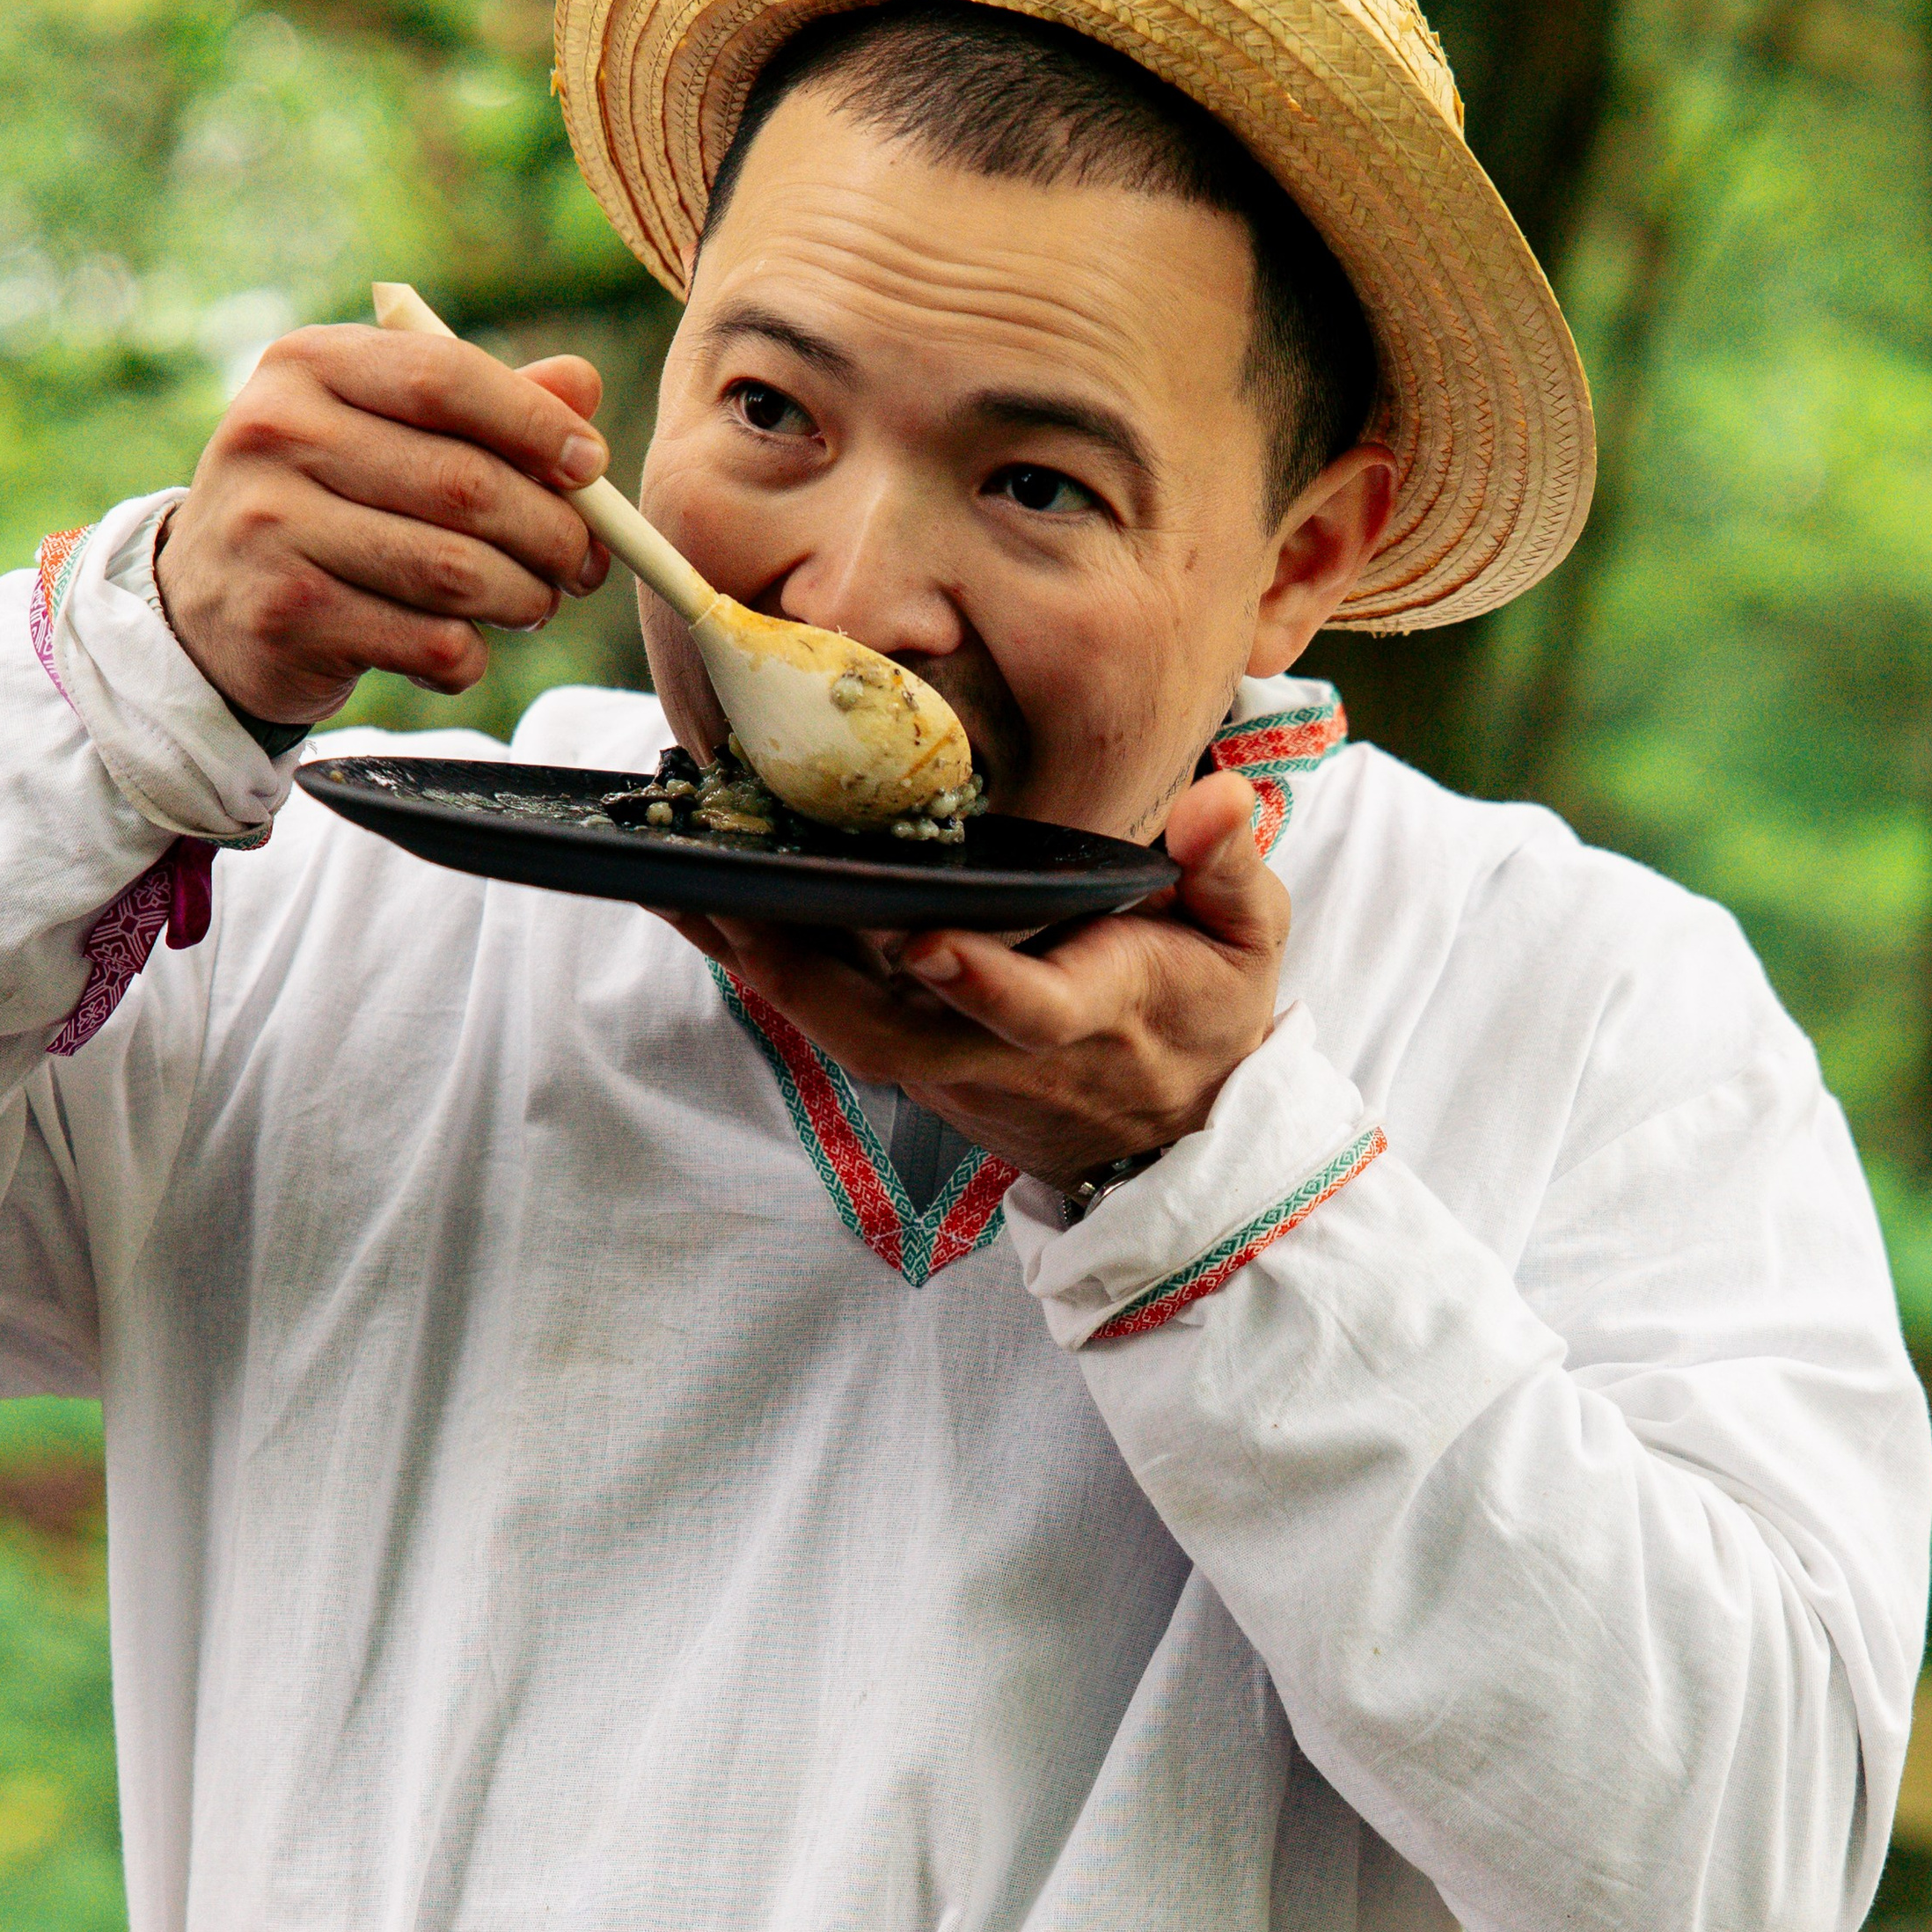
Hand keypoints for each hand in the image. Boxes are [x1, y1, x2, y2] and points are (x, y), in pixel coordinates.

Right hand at [155, 326, 613, 728]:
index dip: (534, 423)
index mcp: (306, 365)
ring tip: (533, 604)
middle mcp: (276, 434)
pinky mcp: (286, 616)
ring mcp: (272, 527)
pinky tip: (458, 648)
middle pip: (464, 485)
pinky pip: (427, 642)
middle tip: (583, 562)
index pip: (443, 377)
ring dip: (523, 599)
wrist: (206, 606)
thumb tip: (582, 385)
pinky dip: (467, 655)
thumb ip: (480, 405)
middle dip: (552, 531)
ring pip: (455, 571)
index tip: (592, 465)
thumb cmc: (321, 505)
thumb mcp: (382, 433)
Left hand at [666, 768, 1287, 1187]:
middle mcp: (1002, 1055)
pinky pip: (825, 1017)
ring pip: (839, 1029)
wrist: (1173, 1131)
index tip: (925, 941)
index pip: (1032, 1008)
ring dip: (759, 962)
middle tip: (730, 897)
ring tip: (681, 881)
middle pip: (891, 1030)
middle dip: (808, 975)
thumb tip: (1219, 800)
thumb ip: (1231, 868)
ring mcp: (947, 1067)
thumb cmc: (1206, 1008)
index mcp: (1093, 1013)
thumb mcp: (1250, 939)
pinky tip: (702, 902)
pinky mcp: (911, 1061)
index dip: (979, 982)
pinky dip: (764, 964)